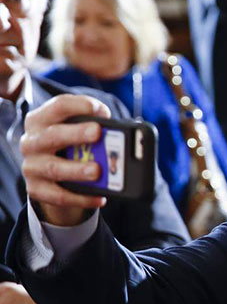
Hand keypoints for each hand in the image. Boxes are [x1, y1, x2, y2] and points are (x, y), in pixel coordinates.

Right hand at [21, 94, 108, 225]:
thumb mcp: (76, 132)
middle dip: (76, 133)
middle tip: (98, 133)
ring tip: (97, 171)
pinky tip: (100, 198)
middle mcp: (32, 142)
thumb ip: (92, 125)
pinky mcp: (36, 189)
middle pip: (53, 135)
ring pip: (54, 168)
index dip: (79, 105)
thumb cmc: (69, 147)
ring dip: (76, 169)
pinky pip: (59, 195)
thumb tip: (118, 131)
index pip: (57, 106)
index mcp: (40, 120)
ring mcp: (31, 166)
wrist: (50, 177)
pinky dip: (81, 198)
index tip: (101, 111)